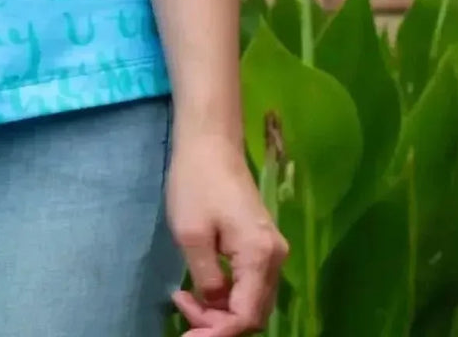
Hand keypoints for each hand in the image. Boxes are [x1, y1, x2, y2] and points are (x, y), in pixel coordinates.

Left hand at [166, 130, 286, 333]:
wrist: (210, 140)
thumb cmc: (196, 181)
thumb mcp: (191, 234)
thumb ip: (206, 279)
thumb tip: (214, 304)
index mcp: (260, 255)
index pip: (247, 316)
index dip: (218, 333)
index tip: (188, 336)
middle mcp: (274, 257)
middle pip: (253, 313)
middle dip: (218, 324)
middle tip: (183, 313)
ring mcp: (270, 250)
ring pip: (252, 301)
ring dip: (221, 312)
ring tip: (186, 301)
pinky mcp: (260, 244)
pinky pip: (249, 284)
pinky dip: (226, 295)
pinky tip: (200, 290)